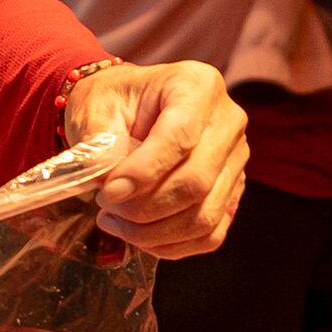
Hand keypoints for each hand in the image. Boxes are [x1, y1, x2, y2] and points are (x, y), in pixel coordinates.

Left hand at [63, 59, 248, 259]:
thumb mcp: (95, 108)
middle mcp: (228, 121)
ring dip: (154, 232)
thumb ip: (100, 143)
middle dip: (145, 208)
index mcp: (197, 86)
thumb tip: (108, 182)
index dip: (144, 173)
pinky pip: (210, 234)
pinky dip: (172, 245)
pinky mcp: (232, 192)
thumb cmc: (113, 104)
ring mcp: (236, 159)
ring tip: (115, 222)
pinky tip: (140, 236)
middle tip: (106, 208)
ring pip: (204, 215)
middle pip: (197, 182)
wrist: (129, 111)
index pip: (181, 137)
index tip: (107, 194)